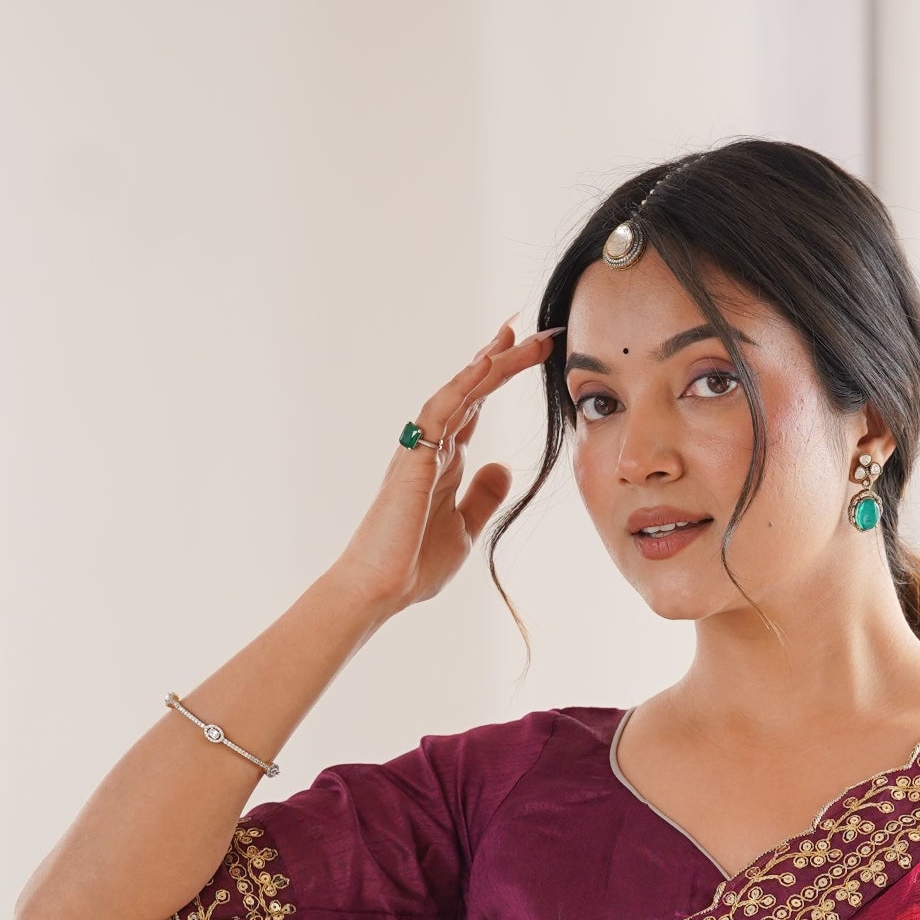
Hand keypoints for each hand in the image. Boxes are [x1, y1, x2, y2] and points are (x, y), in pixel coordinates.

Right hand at [332, 320, 557, 619]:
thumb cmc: (413, 562)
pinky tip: (488, 362)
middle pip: (472, 390)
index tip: (528, 349)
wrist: (382, 588)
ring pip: (460, 392)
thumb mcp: (465, 527)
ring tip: (519, 334)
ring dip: (489, 362)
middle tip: (537, 331)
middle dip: (503, 358)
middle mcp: (432, 446)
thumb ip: (483, 496)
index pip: (475, 405)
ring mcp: (421, 448)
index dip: (499, 376)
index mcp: (444, 460)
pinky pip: (440, 411)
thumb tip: (504, 467)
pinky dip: (464, 385)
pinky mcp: (414, 457)